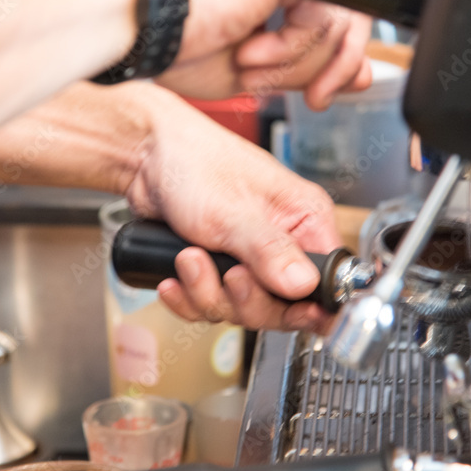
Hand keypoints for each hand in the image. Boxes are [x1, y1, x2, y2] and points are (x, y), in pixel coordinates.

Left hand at [125, 85, 340, 331]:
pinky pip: (211, 304)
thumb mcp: (233, 211)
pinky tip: (173, 280)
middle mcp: (282, 242)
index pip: (325, 279)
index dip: (309, 305)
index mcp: (304, 220)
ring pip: (241, 308)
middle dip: (245, 299)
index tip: (290, 314)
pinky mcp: (218, 268)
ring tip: (189, 260)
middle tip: (227, 276)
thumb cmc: (193, 162)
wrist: (145, 156)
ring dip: (207, 293)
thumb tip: (304, 285)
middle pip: (281, 306)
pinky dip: (188, 297)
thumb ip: (270, 251)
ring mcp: (248, 259)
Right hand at [160, 0, 372, 109]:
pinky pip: (323, 15)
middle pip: (350, 6)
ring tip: (250, 66)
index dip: (346, 37)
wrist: (137, 25)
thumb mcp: (260, 64)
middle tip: (314, 97)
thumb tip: (363, 74)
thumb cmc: (176, 39)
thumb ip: (313, 62)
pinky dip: (290, 51)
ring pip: (341, 16)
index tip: (335, 69)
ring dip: (298, 65)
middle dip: (332, 66)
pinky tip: (250, 50)